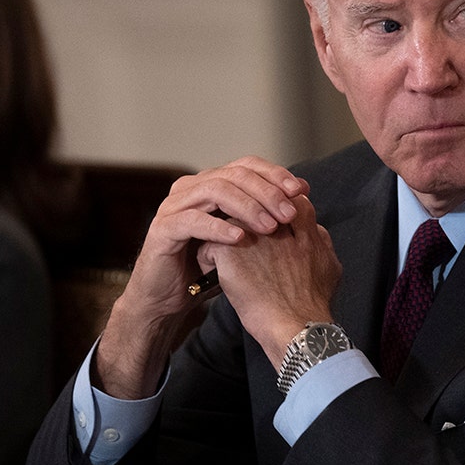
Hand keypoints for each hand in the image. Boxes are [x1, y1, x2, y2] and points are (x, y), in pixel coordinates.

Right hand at [93, 156, 308, 398]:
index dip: (275, 174)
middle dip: (266, 191)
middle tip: (289, 212)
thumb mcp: (239, 238)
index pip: (246, 166)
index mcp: (209, 184)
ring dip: (247, 207)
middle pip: (233, 174)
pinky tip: (240, 238)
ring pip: (215, 191)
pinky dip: (219, 227)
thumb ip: (261, 217)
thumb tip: (301, 199)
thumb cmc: (205, 268)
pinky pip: (193, 221)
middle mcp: (190, 188)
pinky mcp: (162, 229)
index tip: (302, 190)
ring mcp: (173, 206)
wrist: (166, 298)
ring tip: (270, 226)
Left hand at [199, 194, 340, 368]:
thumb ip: (321, 242)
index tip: (264, 221)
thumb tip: (315, 232)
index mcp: (303, 227)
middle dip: (242, 214)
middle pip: (252, 203)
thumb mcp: (330, 266)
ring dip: (221, 231)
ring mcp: (252, 236)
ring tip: (220, 250)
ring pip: (226, 218)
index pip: (285, 199)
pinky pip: (209, 243)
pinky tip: (212, 271)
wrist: (295, 327)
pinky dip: (208, 256)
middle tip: (234, 230)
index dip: (272, 206)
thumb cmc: (313, 304)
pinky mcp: (229, 252)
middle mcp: (278, 226)